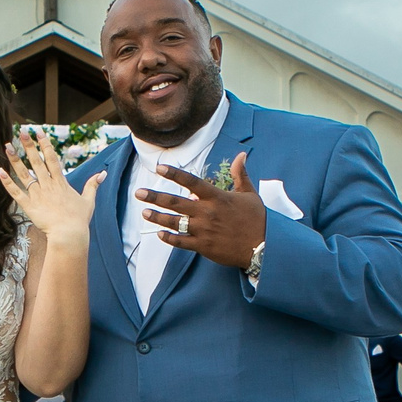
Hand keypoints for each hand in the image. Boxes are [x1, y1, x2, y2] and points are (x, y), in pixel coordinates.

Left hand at [0, 127, 103, 245]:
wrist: (68, 234)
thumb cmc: (79, 219)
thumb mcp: (88, 200)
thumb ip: (92, 185)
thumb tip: (102, 173)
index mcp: (61, 182)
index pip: (52, 159)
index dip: (45, 145)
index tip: (40, 133)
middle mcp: (48, 185)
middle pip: (36, 161)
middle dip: (28, 146)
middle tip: (22, 132)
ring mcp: (37, 195)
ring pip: (24, 174)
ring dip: (15, 160)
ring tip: (8, 147)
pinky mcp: (29, 206)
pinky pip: (16, 192)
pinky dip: (8, 183)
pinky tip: (1, 172)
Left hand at [136, 150, 264, 270]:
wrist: (262, 246)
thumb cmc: (257, 218)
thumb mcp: (249, 194)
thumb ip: (240, 174)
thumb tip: (241, 155)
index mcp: (217, 197)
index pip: (191, 182)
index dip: (174, 174)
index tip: (159, 168)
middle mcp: (207, 212)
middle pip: (175, 202)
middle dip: (155, 197)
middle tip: (139, 193)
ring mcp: (203, 230)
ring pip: (175, 223)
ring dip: (158, 217)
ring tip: (145, 212)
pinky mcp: (203, 246)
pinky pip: (181, 242)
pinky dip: (170, 238)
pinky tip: (160, 234)